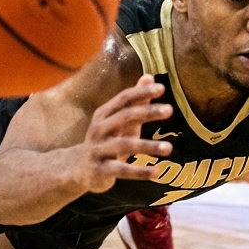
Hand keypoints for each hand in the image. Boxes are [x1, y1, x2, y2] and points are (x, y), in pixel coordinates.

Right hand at [76, 75, 174, 193]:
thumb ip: (135, 101)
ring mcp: (98, 150)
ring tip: (169, 148)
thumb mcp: (118, 120)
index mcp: (104, 114)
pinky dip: (139, 172)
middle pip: (124, 117)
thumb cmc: (106, 140)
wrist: (79, 169)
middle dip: (147, 112)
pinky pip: (121, 170)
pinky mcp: (99, 170)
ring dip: (147, 145)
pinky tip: (157, 172)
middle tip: (170, 109)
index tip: (162, 88)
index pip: (124, 99)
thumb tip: (150, 76)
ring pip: (124, 145)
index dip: (141, 92)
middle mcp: (99, 129)